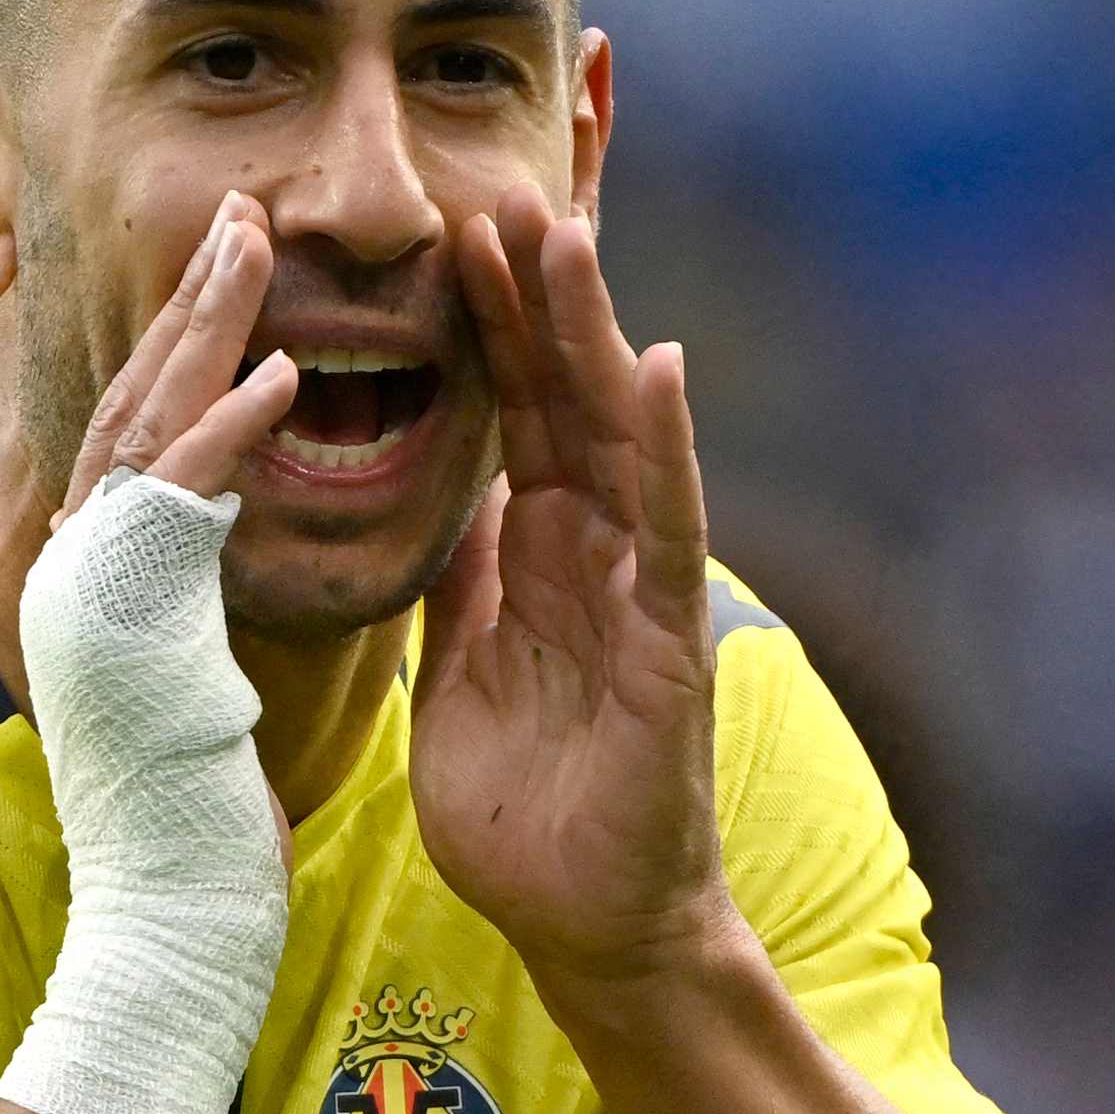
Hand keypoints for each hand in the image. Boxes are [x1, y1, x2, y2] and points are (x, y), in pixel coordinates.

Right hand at [0, 193, 300, 1113]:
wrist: (167, 930)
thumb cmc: (194, 835)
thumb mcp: (191, 694)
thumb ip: (191, 612)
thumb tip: (210, 560)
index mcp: (97, 586)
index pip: (140, 438)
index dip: (182, 350)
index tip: (228, 276)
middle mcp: (75, 575)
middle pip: (129, 405)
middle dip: (184, 306)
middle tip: (235, 216)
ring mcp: (88, 594)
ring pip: (144, 428)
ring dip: (201, 330)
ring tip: (252, 245)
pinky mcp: (128, 623)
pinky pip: (178, 505)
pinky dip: (225, 434)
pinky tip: (277, 373)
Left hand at [413, 197, 733, 994]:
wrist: (586, 925)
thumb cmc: (527, 817)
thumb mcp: (460, 678)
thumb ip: (462, 588)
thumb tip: (445, 508)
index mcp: (538, 556)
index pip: (511, 418)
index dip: (485, 327)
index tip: (453, 234)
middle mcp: (595, 552)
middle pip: (560, 399)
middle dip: (531, 298)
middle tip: (500, 188)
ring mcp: (638, 586)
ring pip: (611, 435)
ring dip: (588, 333)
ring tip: (564, 233)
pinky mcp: (669, 636)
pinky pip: (667, 523)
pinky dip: (662, 443)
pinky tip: (656, 364)